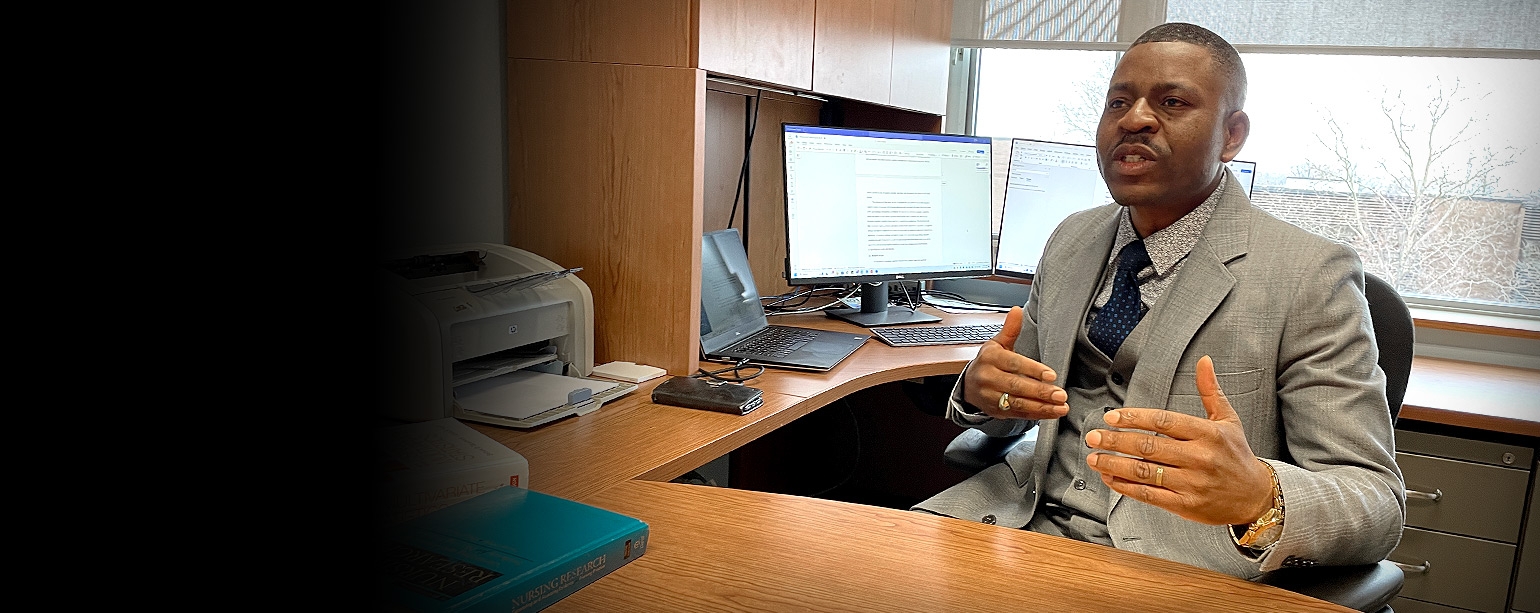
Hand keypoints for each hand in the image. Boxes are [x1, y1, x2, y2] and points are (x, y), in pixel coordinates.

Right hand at [962, 306, 1069, 419]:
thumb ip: (1010, 330)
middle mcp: (988, 378)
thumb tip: (1017, 310)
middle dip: (1040, 391)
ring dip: (1041, 407)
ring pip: (1018, 403)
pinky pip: (1018, 414)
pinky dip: (1037, 415)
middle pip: (1016, 386)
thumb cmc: (988, 362)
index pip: (1014, 364)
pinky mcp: (996, 411)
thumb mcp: (996, 344)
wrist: (968, 385)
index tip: (1051, 375)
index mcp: (990, 358)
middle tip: (1060, 394)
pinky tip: (1052, 413)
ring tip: (1061, 407)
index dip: (1033, 370)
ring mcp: (991, 397)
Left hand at [1084, 355, 1273, 525]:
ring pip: (1146, 472)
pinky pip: (1150, 496)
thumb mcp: (1228, 420)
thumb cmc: (1237, 455)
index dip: (1135, 418)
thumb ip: (1210, 391)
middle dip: (1116, 440)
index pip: (1164, 421)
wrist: (1256, 497)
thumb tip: (1204, 361)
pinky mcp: (1187, 506)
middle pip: (1150, 446)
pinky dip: (1126, 487)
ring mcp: (1192, 483)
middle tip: (1093, 436)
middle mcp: (1200, 458)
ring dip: (1115, 465)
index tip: (1111, 417)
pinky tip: (1110, 479)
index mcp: (1208, 433)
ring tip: (1094, 458)